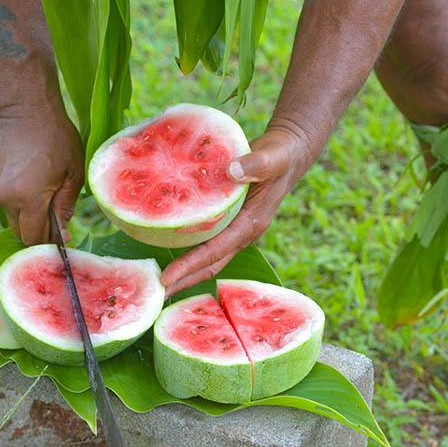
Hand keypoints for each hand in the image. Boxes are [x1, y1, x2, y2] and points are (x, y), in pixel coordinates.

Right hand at [0, 105, 83, 243]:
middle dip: (39, 232)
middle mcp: (6, 198)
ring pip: (14, 218)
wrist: (25, 108)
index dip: (50, 243)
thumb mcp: (72, 173)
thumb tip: (63, 232)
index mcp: (28, 199)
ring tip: (48, 196)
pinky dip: (21, 203)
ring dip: (30, 216)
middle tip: (59, 218)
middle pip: (21, 232)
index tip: (65, 236)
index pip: (34, 238)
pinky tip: (36, 186)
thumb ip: (66, 206)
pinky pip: (8, 203)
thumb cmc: (56, 137)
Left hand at [161, 125, 314, 295]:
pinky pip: (207, 239)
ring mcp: (236, 228)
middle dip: (185, 280)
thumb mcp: (273, 157)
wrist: (290, 153)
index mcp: (251, 223)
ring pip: (208, 256)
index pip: (216, 250)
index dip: (190, 265)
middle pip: (210, 264)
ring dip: (185, 269)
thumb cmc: (281, 155)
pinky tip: (166, 245)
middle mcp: (243, 232)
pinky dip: (188, 247)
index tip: (166, 278)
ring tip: (158, 279)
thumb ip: (256, 163)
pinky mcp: (230, 220)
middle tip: (156, 293)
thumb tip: (232, 171)